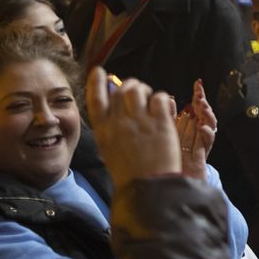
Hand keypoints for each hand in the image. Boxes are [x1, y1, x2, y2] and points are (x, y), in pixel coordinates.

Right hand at [87, 68, 182, 187]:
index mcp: (103, 131)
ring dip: (145, 90)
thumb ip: (111, 128)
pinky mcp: (160, 122)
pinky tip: (163, 109)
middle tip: (138, 91)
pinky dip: (161, 99)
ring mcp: (139, 121)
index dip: (96, 83)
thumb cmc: (130, 171)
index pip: (95, 99)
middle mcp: (118, 123)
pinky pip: (159, 97)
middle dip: (130, 86)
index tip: (99, 71)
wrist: (148, 188)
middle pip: (120, 90)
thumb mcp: (110, 150)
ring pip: (138, 89)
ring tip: (150, 99)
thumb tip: (114, 106)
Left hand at [174, 79, 216, 180]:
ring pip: (209, 126)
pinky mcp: (200, 155)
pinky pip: (206, 143)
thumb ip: (169, 116)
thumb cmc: (167, 159)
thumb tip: (172, 99)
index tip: (197, 84)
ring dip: (208, 115)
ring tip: (203, 108)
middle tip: (199, 96)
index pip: (194, 107)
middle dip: (203, 103)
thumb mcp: (165, 133)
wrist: (168, 184)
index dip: (197, 95)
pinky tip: (203, 128)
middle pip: (204, 114)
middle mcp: (194, 134)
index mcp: (186, 127)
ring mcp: (198, 144)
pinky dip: (207, 134)